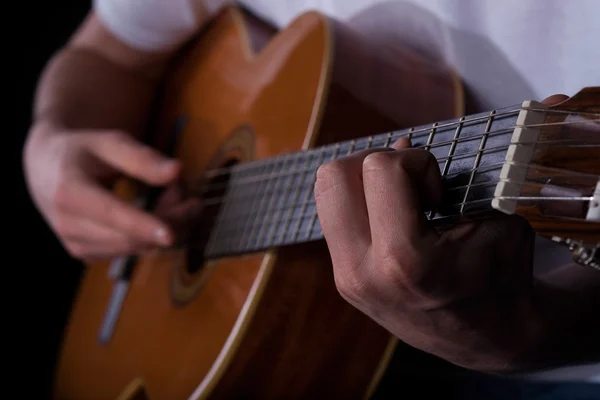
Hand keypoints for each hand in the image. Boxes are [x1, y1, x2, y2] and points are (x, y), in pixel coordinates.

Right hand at [23, 121, 201, 260]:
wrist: (46, 169)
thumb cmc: (82, 152)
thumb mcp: (110, 142)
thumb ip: (142, 158)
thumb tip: (176, 171)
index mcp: (69, 192)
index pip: (110, 214)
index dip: (142, 225)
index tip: (171, 234)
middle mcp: (68, 225)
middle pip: (129, 237)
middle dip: (168, 220)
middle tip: (187, 192)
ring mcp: (77, 245)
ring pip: (136, 248)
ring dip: (165, 227)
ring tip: (174, 195)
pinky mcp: (88, 255)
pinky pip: (132, 252)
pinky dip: (152, 235)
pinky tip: (159, 212)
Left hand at [314, 96, 568, 371]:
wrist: (488, 337)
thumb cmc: (500, 276)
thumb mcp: (494, 220)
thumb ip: (448, 176)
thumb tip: (397, 142)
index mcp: (405, 260)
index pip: (382, 167)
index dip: (419, 164)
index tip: (440, 194)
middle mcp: (362, 272)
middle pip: (334, 173)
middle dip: (376, 163)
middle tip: (410, 186)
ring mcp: (346, 278)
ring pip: (326, 190)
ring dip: (362, 180)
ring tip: (399, 200)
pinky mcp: (341, 279)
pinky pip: (333, 215)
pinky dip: (360, 202)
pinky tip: (390, 216)